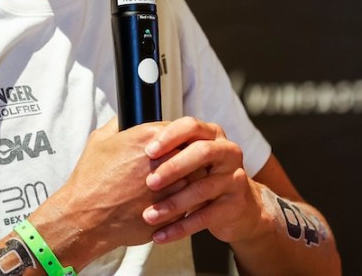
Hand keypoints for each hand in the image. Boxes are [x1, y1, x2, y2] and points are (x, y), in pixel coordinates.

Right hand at [40, 117, 190, 259]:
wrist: (86, 217)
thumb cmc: (91, 179)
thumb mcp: (100, 140)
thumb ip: (119, 124)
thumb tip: (128, 116)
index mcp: (148, 138)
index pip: (181, 129)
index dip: (179, 138)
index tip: (175, 145)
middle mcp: (164, 160)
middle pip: (194, 152)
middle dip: (190, 158)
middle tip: (179, 165)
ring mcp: (171, 188)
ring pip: (197, 179)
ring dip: (191, 180)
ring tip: (177, 185)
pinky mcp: (173, 212)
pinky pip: (190, 204)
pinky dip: (184, 203)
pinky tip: (170, 204)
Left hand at [140, 116, 267, 244]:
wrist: (237, 206)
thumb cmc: (200, 175)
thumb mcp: (187, 155)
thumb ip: (165, 144)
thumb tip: (125, 132)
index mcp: (211, 133)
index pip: (190, 126)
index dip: (169, 137)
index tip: (148, 151)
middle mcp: (227, 151)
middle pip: (202, 152)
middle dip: (173, 167)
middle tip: (149, 183)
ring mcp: (233, 178)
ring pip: (202, 188)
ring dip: (173, 203)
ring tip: (148, 215)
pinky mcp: (234, 205)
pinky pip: (205, 217)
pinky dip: (180, 227)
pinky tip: (160, 235)